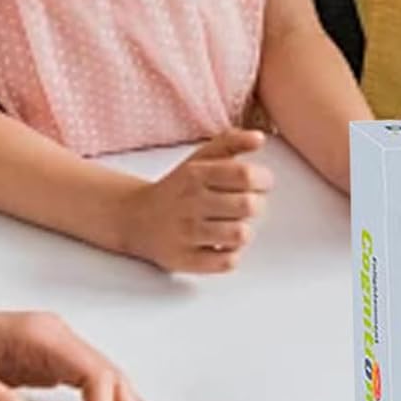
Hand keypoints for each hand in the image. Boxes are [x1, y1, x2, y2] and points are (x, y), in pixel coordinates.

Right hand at [118, 129, 272, 273]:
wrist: (136, 218)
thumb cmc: (179, 187)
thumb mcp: (201, 158)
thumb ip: (232, 142)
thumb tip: (260, 137)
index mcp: (196, 173)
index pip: (245, 174)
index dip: (264, 180)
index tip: (261, 183)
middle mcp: (190, 202)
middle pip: (248, 206)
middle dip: (257, 206)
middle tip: (247, 205)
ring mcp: (186, 233)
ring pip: (240, 235)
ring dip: (244, 230)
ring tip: (234, 225)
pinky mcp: (184, 260)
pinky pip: (226, 262)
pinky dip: (231, 254)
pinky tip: (222, 244)